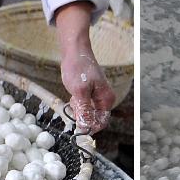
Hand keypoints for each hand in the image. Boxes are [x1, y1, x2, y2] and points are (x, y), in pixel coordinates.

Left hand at [55, 1, 115, 134]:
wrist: (75, 51)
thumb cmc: (78, 68)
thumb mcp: (79, 92)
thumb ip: (84, 111)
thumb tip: (85, 127)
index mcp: (106, 100)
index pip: (101, 122)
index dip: (89, 126)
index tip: (77, 125)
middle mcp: (104, 99)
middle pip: (93, 118)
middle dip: (82, 114)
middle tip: (74, 102)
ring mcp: (97, 96)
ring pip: (87, 112)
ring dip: (78, 108)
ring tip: (74, 95)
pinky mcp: (90, 93)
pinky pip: (83, 105)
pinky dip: (77, 103)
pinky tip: (73, 93)